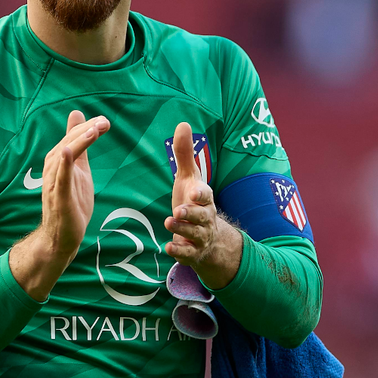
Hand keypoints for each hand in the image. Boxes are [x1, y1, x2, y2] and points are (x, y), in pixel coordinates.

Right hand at [10, 110, 109, 300]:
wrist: (62, 236)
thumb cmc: (71, 201)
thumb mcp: (79, 169)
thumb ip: (79, 145)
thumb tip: (78, 116)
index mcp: (58, 160)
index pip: (73, 137)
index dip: (88, 127)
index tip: (105, 122)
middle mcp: (53, 167)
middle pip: (69, 142)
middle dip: (87, 131)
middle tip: (105, 122)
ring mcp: (54, 182)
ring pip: (65, 157)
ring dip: (78, 142)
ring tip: (93, 130)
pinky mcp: (59, 198)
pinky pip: (60, 179)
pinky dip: (64, 164)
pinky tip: (68, 151)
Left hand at [164, 122, 241, 289]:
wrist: (209, 237)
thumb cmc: (193, 201)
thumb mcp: (188, 178)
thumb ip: (184, 154)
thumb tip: (183, 123)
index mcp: (203, 199)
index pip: (205, 195)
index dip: (201, 194)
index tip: (194, 192)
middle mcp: (204, 218)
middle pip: (201, 216)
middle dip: (191, 214)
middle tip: (178, 210)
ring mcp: (199, 236)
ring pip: (193, 234)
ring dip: (182, 230)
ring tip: (169, 222)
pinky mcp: (192, 252)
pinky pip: (188, 254)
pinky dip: (179, 251)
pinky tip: (168, 248)